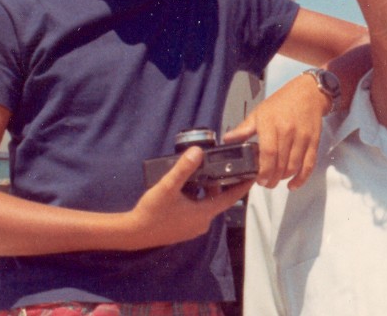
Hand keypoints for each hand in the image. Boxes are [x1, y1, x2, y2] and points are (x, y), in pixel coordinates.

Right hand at [122, 147, 252, 249]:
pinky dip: (196, 197)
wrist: (133, 234)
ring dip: (206, 188)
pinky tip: (186, 186)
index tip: (253, 174)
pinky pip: (196, 209)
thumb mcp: (167, 187)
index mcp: (204, 213)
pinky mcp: (184, 227)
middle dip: (220, 182)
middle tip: (223, 164)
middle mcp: (202, 222)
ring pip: (206, 203)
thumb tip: (198, 151)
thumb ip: (183, 169)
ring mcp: (193, 226)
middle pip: (218, 198)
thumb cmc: (151, 212)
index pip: (232, 198)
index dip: (243, 186)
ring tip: (201, 170)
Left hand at [223, 73, 329, 189]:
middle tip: (265, 183)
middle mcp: (288, 131)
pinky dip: (301, 178)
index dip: (264, 170)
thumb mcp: (259, 112)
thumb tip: (227, 139)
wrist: (308, 93)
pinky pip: (309, 165)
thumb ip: (244, 129)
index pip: (268, 153)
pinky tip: (292, 184)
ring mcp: (302, 137)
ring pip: (294, 166)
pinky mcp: (314, 142)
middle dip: (272, 178)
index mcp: (270, 123)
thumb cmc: (281, 103)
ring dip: (283, 178)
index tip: (259, 180)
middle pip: (281, 163)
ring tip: (275, 179)